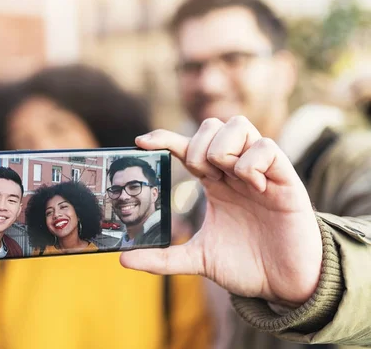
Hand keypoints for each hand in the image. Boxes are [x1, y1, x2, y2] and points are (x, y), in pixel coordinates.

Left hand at [120, 116, 321, 307]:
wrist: (286, 284)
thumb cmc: (247, 264)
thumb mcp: (200, 259)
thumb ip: (163, 259)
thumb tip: (124, 260)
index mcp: (215, 183)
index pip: (188, 147)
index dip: (165, 138)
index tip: (141, 142)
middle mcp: (235, 171)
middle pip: (213, 126)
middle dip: (198, 144)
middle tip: (201, 174)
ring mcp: (261, 171)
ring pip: (239, 125)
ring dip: (222, 147)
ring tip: (225, 176)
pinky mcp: (285, 178)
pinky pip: (267, 147)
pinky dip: (251, 161)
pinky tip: (251, 185)